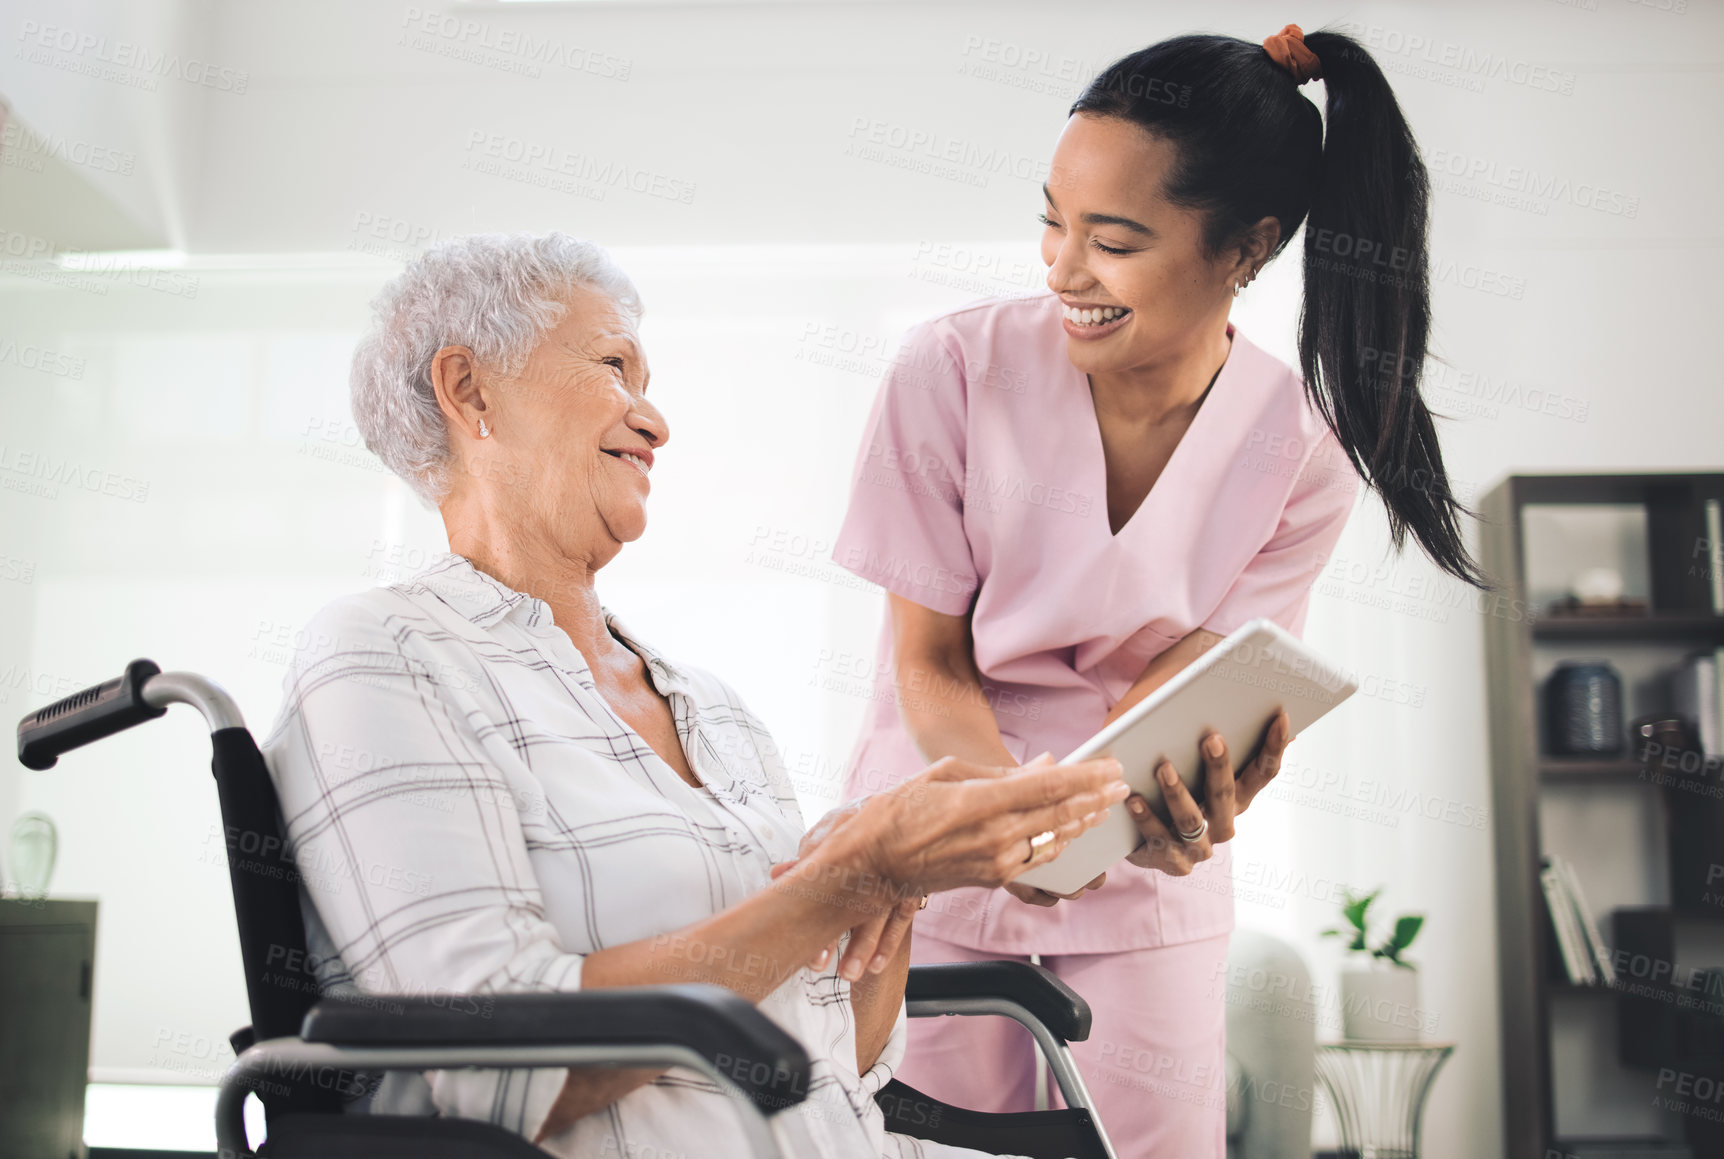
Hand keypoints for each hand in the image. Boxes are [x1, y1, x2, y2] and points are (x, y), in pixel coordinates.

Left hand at [771, 800, 922, 981]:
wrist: (912, 811)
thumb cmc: (864, 822)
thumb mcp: (832, 831)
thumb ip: (806, 857)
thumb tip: (777, 874)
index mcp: (844, 849)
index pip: (822, 881)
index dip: (808, 911)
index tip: (797, 930)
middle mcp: (869, 865)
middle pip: (849, 904)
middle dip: (833, 937)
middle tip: (816, 965)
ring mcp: (892, 878)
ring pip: (876, 916)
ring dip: (862, 948)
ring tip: (848, 974)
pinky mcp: (910, 888)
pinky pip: (902, 918)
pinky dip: (889, 942)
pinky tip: (877, 965)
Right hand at [792, 754, 1128, 927]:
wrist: (871, 863)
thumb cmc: (900, 809)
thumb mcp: (947, 775)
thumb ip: (1000, 773)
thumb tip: (1045, 768)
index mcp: (981, 803)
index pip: (1049, 787)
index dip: (1087, 777)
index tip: (1113, 767)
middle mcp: (995, 837)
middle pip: (1061, 815)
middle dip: (1097, 799)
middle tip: (1122, 784)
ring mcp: (996, 863)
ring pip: (1054, 840)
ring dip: (1083, 822)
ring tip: (1105, 806)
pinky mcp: (993, 878)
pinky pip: (1037, 857)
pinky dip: (1059, 841)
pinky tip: (1072, 831)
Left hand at [1124, 711, 1290, 875]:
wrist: (1133, 831)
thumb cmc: (1165, 774)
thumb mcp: (1188, 747)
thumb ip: (1218, 727)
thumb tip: (1248, 697)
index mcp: (1238, 796)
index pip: (1265, 771)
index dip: (1274, 745)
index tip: (1280, 714)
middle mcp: (1224, 823)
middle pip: (1228, 797)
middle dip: (1221, 767)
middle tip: (1211, 738)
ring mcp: (1199, 847)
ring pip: (1193, 822)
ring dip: (1179, 794)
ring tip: (1163, 768)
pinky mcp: (1171, 861)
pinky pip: (1160, 842)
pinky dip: (1147, 819)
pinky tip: (1133, 798)